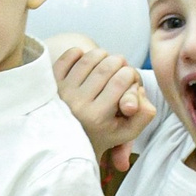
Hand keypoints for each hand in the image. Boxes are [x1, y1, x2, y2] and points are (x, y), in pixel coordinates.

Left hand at [51, 43, 155, 173]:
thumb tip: (140, 91)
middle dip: (119, 61)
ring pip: (88, 59)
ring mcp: (62, 93)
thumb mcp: (126, 131)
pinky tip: (85, 60)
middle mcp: (78, 105)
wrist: (65, 142)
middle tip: (120, 67)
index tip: (130, 79)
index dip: (131, 74)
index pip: (122, 80)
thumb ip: (144, 114)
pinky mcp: (50, 85)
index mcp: (98, 117)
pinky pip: (66, 58)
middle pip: (106, 67)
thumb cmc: (100, 133)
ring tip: (106, 62)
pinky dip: (78, 53)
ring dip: (102, 54)